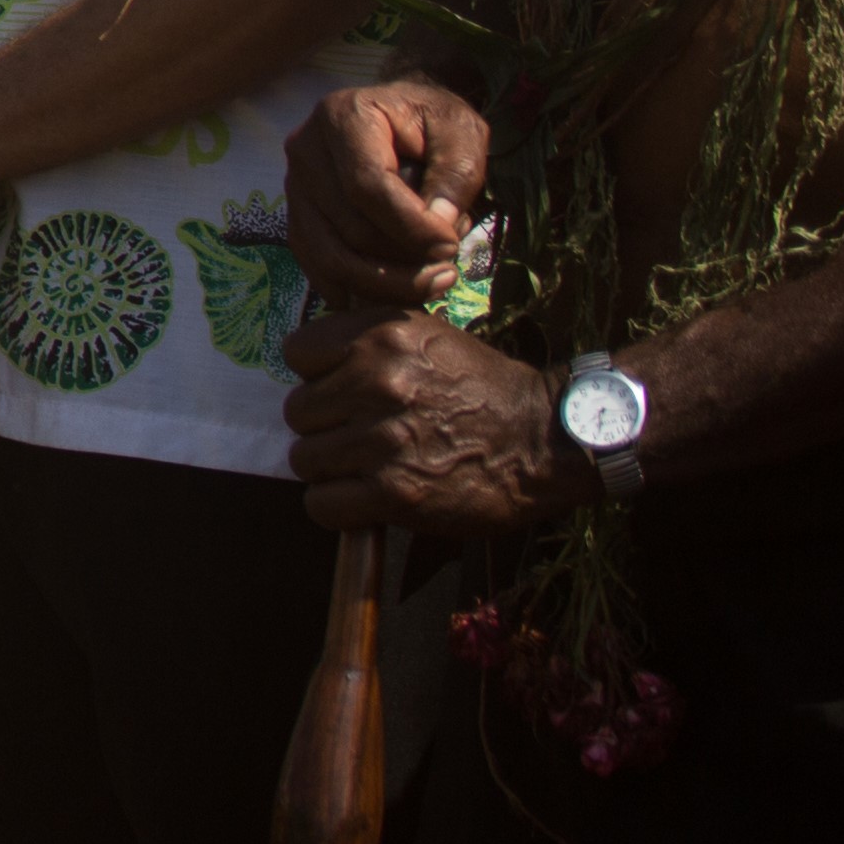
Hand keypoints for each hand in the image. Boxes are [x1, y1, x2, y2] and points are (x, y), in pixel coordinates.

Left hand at [281, 309, 581, 534]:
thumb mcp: (426, 336)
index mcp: (381, 336)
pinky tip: (366, 499)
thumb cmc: (483, 386)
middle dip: (324, 425)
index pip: (297, 353)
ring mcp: (384, 440)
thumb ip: (367, 338)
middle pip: (298, 411)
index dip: (316, 375)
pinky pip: (322, 504)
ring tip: (367, 467)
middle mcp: (378, 383)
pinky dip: (338, 508)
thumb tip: (309, 355)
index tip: (341, 389)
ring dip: (331, 469)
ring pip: (305, 459)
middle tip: (360, 434)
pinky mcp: (395, 494)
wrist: (545, 440)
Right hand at [285, 80, 490, 314]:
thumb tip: (438, 224)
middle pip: (351, 228)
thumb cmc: (431, 122)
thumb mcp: (460, 132)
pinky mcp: (296, 214)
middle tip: (449, 266)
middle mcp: (305, 149)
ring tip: (431, 283)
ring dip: (386, 285)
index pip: (367, 186)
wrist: (400, 116)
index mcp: (344, 116)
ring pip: (331, 256)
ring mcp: (294, 185)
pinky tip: (395, 293)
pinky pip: (317, 266)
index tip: (451, 246)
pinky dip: (355, 288)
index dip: (411, 227)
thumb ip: (457, 172)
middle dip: (406, 261)